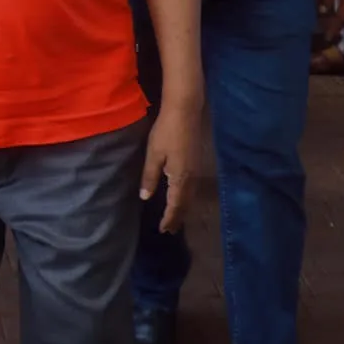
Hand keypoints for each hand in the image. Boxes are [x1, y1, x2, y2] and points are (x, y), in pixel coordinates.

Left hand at [141, 103, 200, 232]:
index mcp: (180, 178)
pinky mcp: (197, 163)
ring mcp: (196, 171)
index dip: (169, 219)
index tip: (163, 230)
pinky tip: (181, 197)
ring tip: (175, 219)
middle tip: (169, 230)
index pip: (175, 205)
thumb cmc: (166, 132)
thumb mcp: (153, 155)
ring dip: (183, 209)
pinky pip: (192, 189)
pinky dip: (186, 198)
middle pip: (185, 204)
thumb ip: (150, 177)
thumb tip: (145, 197)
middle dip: (177, 218)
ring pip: (190, 197)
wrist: (185, 112)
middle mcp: (192, 178)